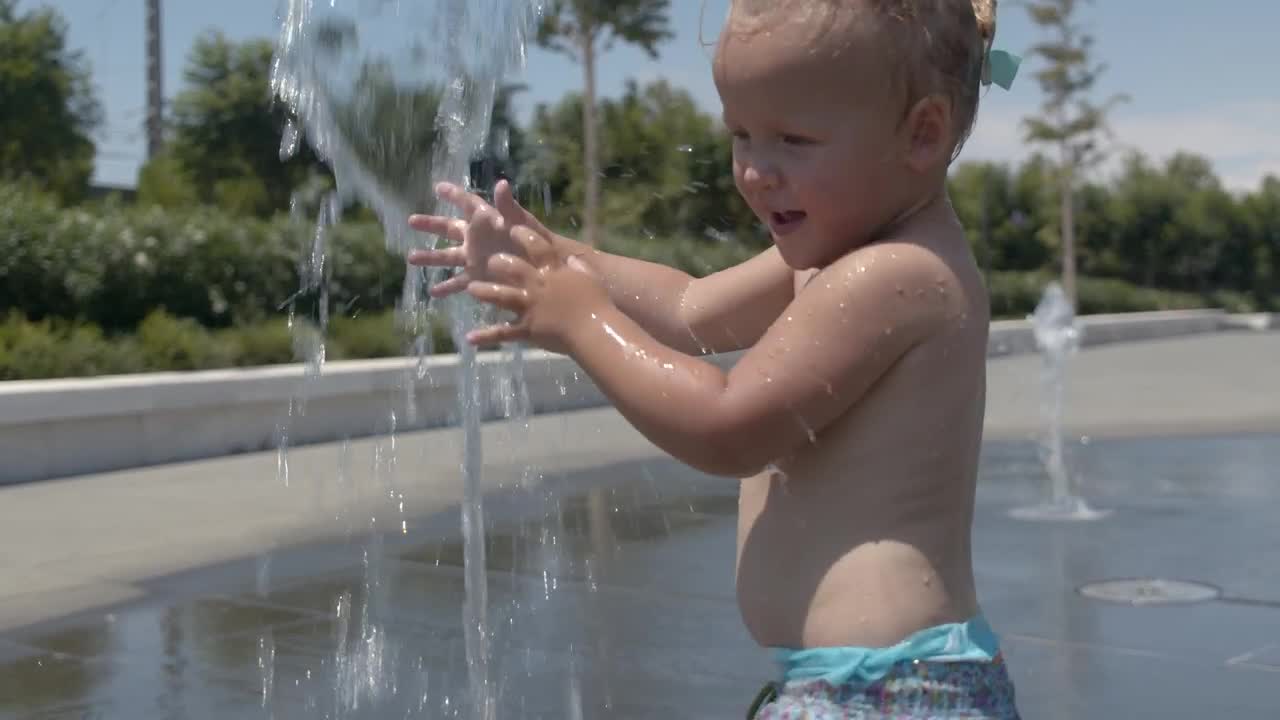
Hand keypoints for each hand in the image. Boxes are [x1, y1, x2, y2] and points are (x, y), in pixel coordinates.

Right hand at [406, 180, 557, 297]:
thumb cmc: (533, 239)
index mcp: (485, 220)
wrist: (543, 266)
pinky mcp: (478, 276)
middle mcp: (476, 237)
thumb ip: (508, 205)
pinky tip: (433, 292)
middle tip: (411, 220)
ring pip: (447, 256)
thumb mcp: (520, 221)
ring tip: (411, 258)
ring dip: (429, 257)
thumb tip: (502, 183)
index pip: (466, 203)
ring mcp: (475, 258)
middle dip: (430, 225)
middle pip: (448, 228)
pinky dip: (446, 287)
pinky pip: (458, 282)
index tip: (438, 187)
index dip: (453, 194)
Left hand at [464, 228, 610, 353]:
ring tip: (471, 289)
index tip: (513, 228)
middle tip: (489, 261)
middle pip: (511, 268)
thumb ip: (580, 268)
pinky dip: (486, 336)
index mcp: (552, 272)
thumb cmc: (598, 304)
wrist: (594, 331)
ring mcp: (529, 307)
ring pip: (500, 296)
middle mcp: (537, 286)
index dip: (523, 235)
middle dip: (498, 262)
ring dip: (484, 292)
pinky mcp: (527, 329)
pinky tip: (470, 338)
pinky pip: (502, 333)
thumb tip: (573, 260)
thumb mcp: (590, 279)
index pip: (536, 247)